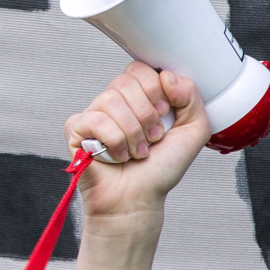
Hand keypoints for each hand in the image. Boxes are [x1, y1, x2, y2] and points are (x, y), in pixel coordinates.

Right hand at [62, 63, 209, 229]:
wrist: (138, 200)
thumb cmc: (160, 170)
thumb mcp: (193, 131)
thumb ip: (192, 97)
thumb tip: (167, 75)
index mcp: (138, 97)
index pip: (140, 69)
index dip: (155, 89)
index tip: (164, 114)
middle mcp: (115, 102)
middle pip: (125, 81)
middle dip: (146, 115)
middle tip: (152, 137)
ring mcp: (93, 114)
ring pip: (111, 101)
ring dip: (132, 133)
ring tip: (136, 152)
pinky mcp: (76, 130)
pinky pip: (94, 120)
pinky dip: (113, 142)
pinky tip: (117, 156)